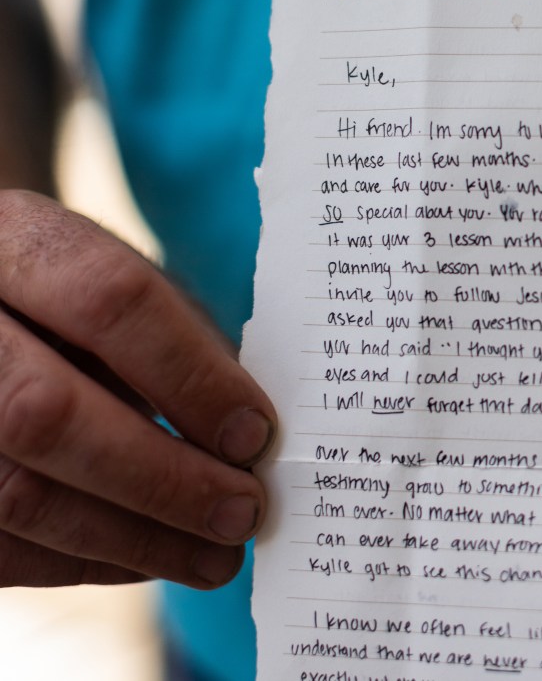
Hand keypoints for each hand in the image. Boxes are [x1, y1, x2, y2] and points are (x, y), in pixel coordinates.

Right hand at [0, 190, 275, 588]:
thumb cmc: (66, 292)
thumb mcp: (113, 278)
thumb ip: (176, 337)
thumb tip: (247, 434)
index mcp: (14, 241)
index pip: (106, 301)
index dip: (189, 375)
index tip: (256, 434)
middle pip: (46, 413)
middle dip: (162, 477)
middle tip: (244, 511)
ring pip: (15, 495)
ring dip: (133, 538)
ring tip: (216, 554)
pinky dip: (83, 561)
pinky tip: (148, 555)